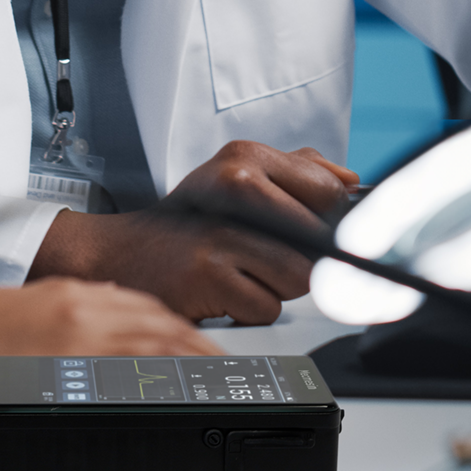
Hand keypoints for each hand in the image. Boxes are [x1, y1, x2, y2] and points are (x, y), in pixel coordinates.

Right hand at [0, 279, 217, 431]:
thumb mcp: (10, 311)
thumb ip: (55, 314)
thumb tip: (86, 330)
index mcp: (63, 294)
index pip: (139, 304)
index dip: (173, 324)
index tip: (193, 339)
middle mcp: (76, 310)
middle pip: (155, 323)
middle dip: (192, 343)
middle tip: (219, 362)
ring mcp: (70, 342)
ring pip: (150, 344)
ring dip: (186, 358)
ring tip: (212, 376)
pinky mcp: (59, 372)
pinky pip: (124, 375)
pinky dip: (155, 378)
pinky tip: (172, 390)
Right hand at [28, 141, 359, 323]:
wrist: (120, 254)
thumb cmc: (187, 221)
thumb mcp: (235, 177)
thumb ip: (297, 171)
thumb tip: (350, 182)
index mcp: (247, 159)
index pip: (330, 193)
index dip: (332, 222)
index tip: (320, 233)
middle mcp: (235, 186)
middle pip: (320, 239)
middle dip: (303, 259)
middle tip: (267, 257)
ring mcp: (221, 231)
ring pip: (298, 279)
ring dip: (277, 288)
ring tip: (244, 275)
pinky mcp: (208, 275)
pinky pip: (266, 308)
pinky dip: (251, 311)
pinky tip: (224, 294)